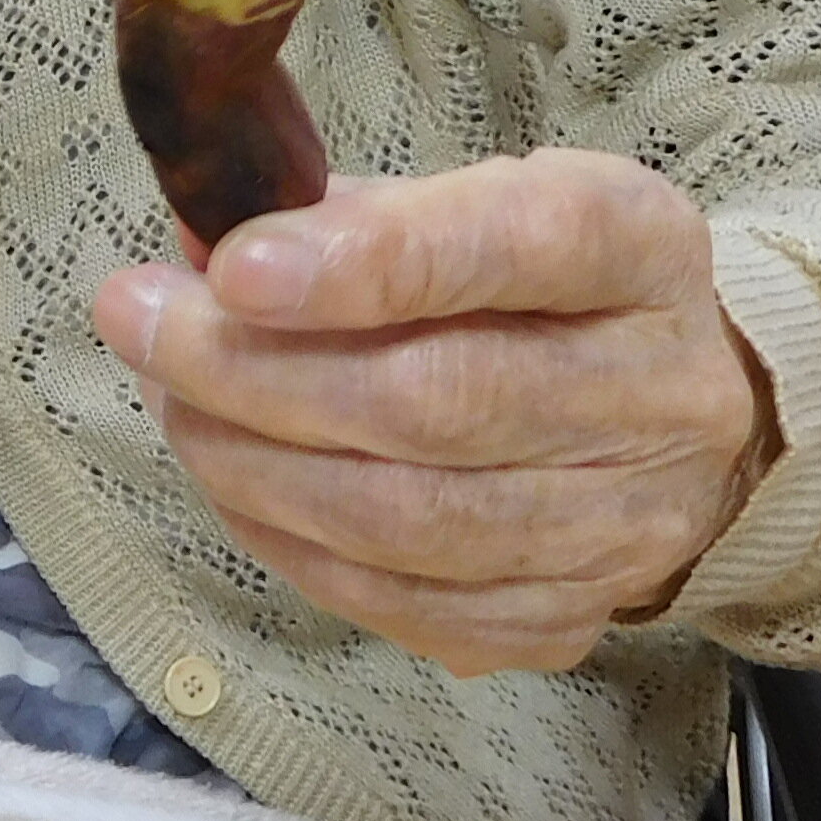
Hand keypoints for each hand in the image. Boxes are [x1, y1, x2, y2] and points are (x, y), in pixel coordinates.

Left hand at [88, 153, 774, 675]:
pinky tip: (235, 485)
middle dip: (261, 370)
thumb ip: (348, 219)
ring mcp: (625, 524)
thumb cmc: (540, 288)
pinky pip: (410, 604)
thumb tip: (192, 253)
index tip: (235, 266)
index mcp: (644, 247)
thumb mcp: (478, 203)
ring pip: (416, 521)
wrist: (678, 416)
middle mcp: (660, 391)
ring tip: (172, 403)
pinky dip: (296, 547)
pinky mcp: (571, 617)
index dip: (376, 262)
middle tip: (142, 325)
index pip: (525, 245)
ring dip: (258, 466)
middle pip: (446, 402)